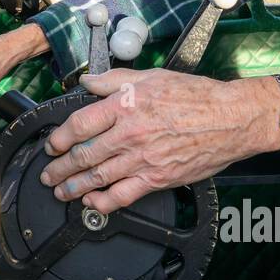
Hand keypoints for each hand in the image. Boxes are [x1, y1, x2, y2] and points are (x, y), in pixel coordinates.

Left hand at [40, 69, 279, 213]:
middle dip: (60, 168)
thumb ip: (114, 80)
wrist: (232, 118)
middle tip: (48, 174)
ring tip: (61, 191)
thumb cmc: (196, 96)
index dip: (59, 138)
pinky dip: (103, 202)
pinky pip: (123, 195)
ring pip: (98, 177)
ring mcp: (143, 159)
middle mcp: (130, 134)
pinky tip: (91, 202)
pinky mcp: (157, 178)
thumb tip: (87, 81)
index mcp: (125, 105)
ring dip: (74, 187)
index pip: (80, 124)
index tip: (52, 145)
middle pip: (84, 154)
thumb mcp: (151, 76)